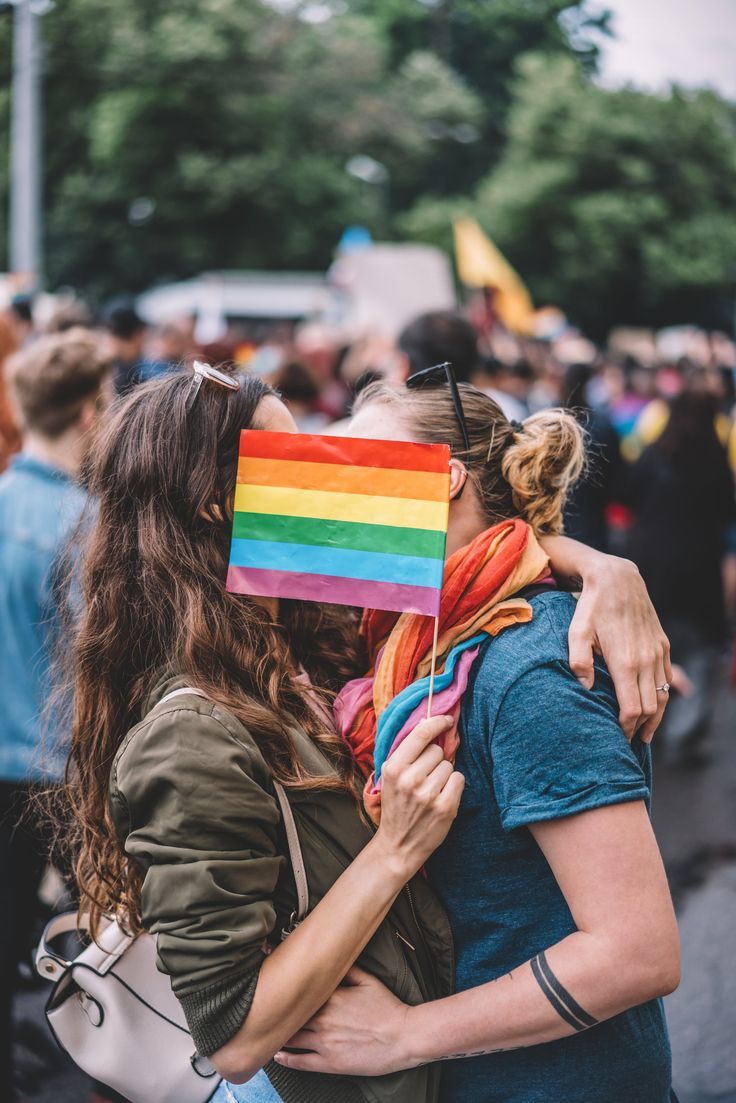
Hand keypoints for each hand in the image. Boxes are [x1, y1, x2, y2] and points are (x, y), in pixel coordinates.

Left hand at [274, 967, 412, 1075]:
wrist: (403, 1037)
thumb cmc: (388, 1008)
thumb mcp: (368, 981)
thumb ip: (347, 969)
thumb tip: (332, 958)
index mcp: (332, 997)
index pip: (299, 992)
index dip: (285, 990)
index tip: (273, 985)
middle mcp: (324, 1019)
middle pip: (291, 1015)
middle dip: (277, 1012)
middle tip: (263, 1010)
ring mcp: (325, 1043)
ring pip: (292, 1038)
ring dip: (278, 1035)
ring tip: (266, 1033)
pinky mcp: (330, 1063)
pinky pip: (301, 1062)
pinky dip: (286, 1058)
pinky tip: (277, 1055)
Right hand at [373, 715, 464, 879]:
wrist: (398, 845)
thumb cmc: (396, 807)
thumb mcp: (390, 778)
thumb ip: (406, 753)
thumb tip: (428, 723)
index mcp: (393, 768)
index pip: (420, 735)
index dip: (436, 722)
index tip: (446, 719)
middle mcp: (410, 779)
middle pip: (437, 751)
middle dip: (435, 761)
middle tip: (425, 778)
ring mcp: (428, 794)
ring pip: (449, 765)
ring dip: (444, 775)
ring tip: (431, 791)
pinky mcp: (445, 807)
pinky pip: (459, 779)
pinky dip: (454, 786)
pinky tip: (442, 797)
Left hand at [567, 555, 671, 742]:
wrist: (617, 578)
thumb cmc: (591, 607)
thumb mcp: (576, 632)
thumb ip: (579, 662)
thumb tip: (584, 689)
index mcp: (624, 663)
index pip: (631, 708)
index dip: (626, 728)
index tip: (617, 738)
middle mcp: (645, 660)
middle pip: (650, 708)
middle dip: (640, 728)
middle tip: (628, 742)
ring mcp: (657, 652)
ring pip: (662, 695)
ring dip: (655, 717)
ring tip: (644, 733)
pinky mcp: (662, 644)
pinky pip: (666, 678)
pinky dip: (661, 696)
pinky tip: (652, 705)